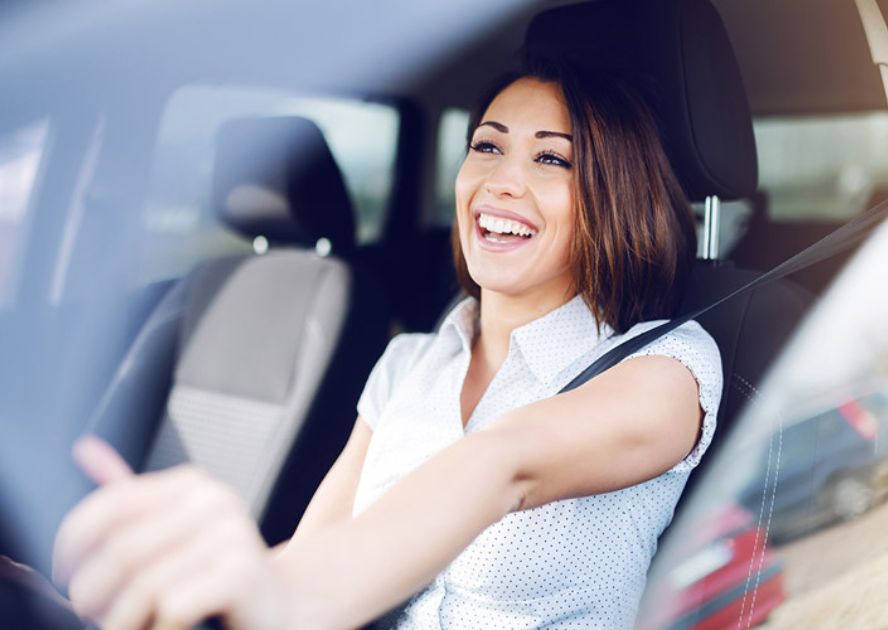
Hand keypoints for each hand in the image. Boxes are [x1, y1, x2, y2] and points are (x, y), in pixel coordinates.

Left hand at [53, 437, 292, 629]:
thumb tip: (82, 447)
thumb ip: (129, 497)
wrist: (281, 608)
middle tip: (97, 618)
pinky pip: (172, 607)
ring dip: (124, 622)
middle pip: (121, 552)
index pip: (109, 506)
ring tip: (129, 629)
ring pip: (143, 587)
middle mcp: (215, 501)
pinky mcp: (242, 574)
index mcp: (192, 485)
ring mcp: (233, 535)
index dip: (71, 548)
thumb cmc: (215, 577)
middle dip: (95, 596)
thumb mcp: (171, 532)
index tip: (62, 579)